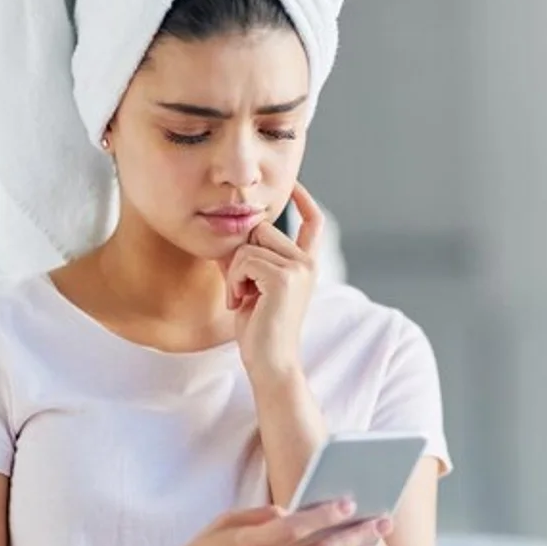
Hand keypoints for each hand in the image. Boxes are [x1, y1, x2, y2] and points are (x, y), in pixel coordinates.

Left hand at [223, 182, 324, 384]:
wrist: (270, 362)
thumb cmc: (260, 328)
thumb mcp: (257, 286)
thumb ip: (254, 258)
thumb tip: (234, 230)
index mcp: (306, 264)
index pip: (313, 222)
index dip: (303, 199)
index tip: (293, 183)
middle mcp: (308, 263)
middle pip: (262, 227)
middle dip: (241, 253)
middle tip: (241, 286)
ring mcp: (299, 269)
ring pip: (248, 243)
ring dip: (235, 272)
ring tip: (242, 297)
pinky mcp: (283, 278)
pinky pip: (243, 261)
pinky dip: (233, 282)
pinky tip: (241, 303)